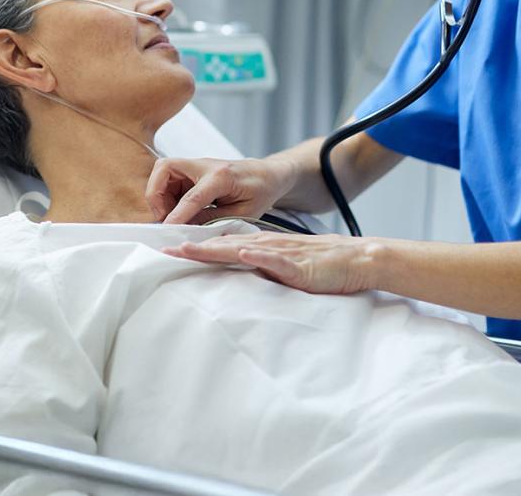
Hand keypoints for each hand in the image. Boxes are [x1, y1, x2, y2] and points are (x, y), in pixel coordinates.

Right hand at [146, 156, 292, 224]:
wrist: (268, 174)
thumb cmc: (260, 192)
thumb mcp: (243, 213)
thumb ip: (214, 220)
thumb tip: (186, 228)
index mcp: (222, 176)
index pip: (192, 197)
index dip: (176, 215)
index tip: (167, 230)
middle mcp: (205, 165)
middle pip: (165, 168)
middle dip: (156, 193)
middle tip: (165, 217)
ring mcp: (197, 165)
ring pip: (162, 172)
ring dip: (160, 195)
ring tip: (173, 215)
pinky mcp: (192, 170)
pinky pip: (169, 179)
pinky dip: (167, 195)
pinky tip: (180, 209)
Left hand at [161, 233, 379, 294]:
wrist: (355, 259)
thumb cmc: (321, 266)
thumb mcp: (285, 268)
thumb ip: (262, 270)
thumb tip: (239, 275)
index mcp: (263, 247)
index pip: (224, 246)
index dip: (198, 248)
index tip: (171, 250)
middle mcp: (268, 246)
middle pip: (225, 245)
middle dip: (195, 248)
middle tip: (165, 249)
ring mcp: (283, 254)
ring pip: (243, 249)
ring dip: (215, 249)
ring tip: (190, 249)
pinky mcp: (299, 266)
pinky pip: (276, 260)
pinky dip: (258, 256)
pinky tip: (242, 254)